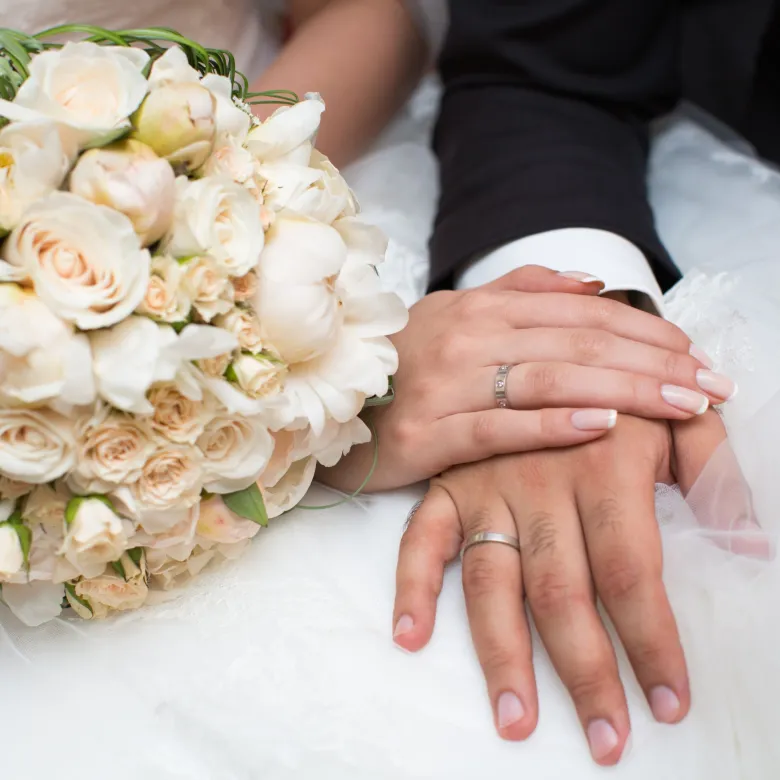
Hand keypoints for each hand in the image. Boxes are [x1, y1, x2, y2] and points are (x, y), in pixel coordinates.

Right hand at [318, 266, 733, 491]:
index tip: (697, 354)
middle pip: (576, 343)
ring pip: (547, 379)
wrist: (331, 404)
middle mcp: (467, 335)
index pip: (580, 313)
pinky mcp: (427, 432)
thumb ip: (523, 292)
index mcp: (480, 307)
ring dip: (622, 389)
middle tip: (712, 385)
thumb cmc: (405, 364)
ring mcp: (445, 382)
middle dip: (653, 363)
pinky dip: (551, 424)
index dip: (645, 331)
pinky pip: (498, 426)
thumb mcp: (457, 315)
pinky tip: (600, 426)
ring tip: (681, 405)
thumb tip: (593, 284)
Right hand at [393, 411, 728, 765]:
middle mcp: (540, 483)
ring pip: (492, 580)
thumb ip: (717, 473)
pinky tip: (411, 635)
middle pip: (562, 592)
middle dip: (586, 671)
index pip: (631, 572)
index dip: (652, 642)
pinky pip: (420, 538)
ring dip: (502, 652)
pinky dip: (412, 584)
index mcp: (603, 466)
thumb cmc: (621, 389)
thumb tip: (753, 547)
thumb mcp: (678, 416)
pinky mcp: (448, 486)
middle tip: (605, 740)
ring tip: (516, 719)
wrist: (544, 340)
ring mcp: (486, 487)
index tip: (670, 701)